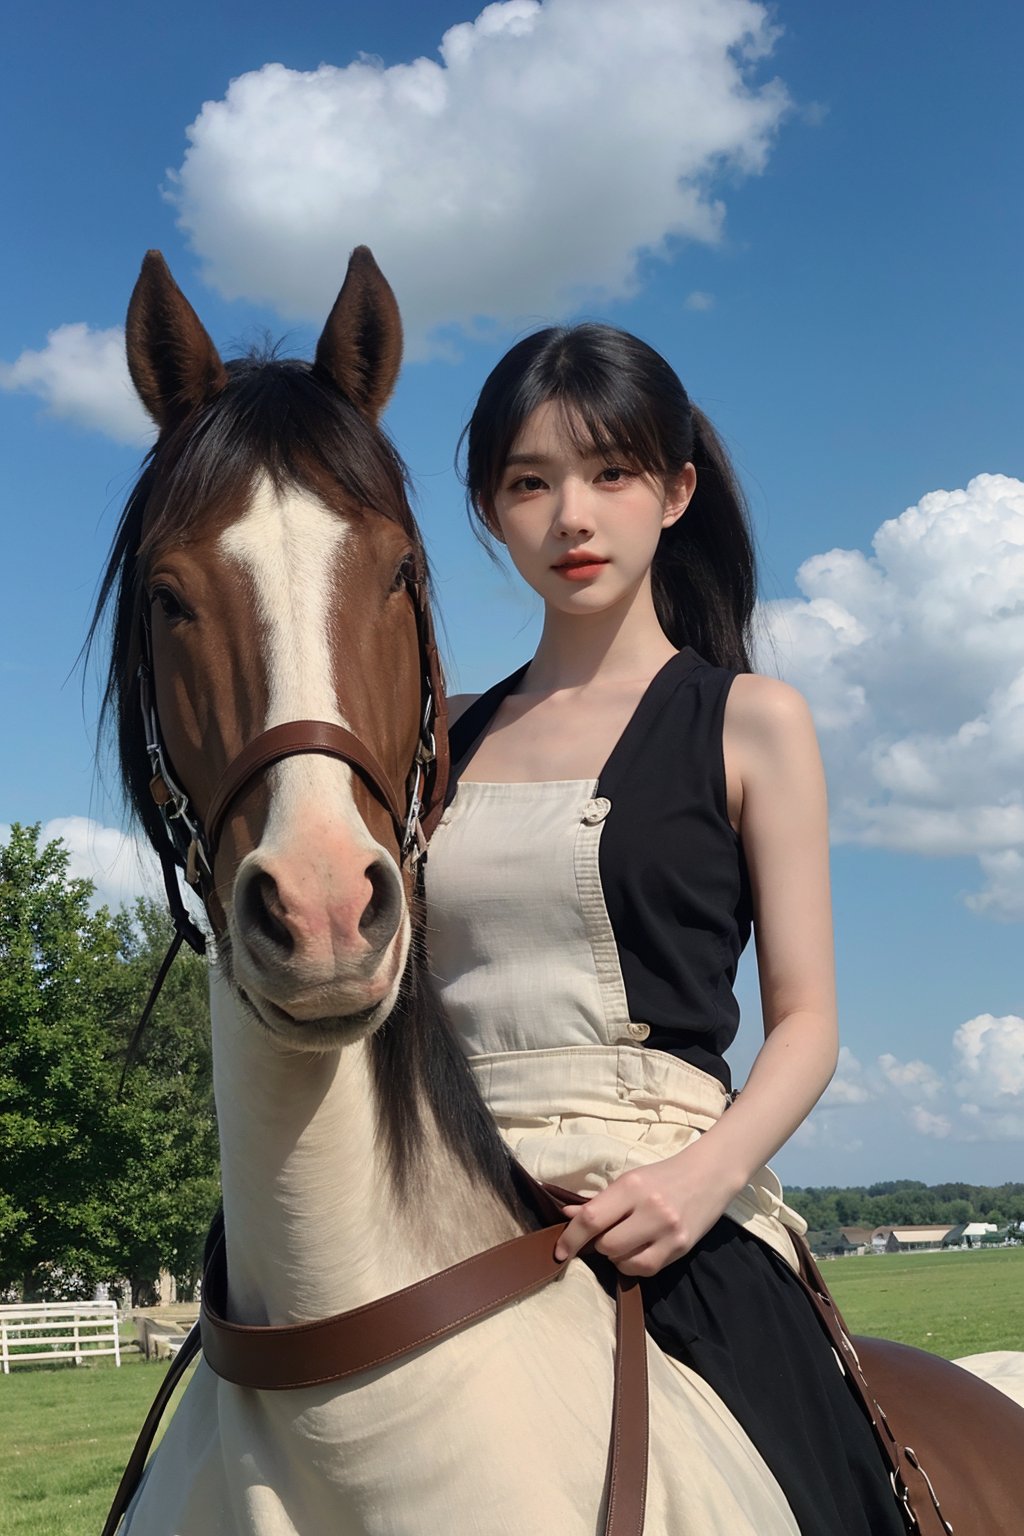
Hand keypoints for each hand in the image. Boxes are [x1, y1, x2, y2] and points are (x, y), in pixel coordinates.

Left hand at [552, 1143, 738, 1277]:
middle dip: (599, 1244)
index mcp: (631, 1187)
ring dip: (617, 1256)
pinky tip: (640, 1249)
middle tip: (609, 1232)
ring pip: (622, 1262)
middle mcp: (650, 1209)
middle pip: (605, 1246)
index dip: (570, 1238)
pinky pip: (644, 1269)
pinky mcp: (681, 1248)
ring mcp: (667, 1231)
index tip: (559, 1251)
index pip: (591, 1218)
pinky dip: (634, 1264)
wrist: (709, 1175)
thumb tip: (567, 1214)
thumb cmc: (663, 1176)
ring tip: (628, 1239)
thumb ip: (599, 1201)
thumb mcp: (629, 1181)